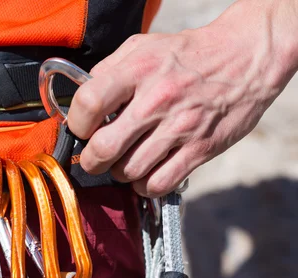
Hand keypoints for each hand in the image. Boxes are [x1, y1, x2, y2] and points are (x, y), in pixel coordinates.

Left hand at [67, 0, 297, 196]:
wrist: (247, 56)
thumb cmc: (188, 54)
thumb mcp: (143, 46)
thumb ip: (108, 70)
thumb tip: (81, 100)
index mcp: (138, 71)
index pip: (88, 104)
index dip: (76, 123)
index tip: (81, 129)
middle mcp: (157, 100)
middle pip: (104, 148)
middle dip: (91, 160)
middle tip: (95, 158)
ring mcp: (180, 127)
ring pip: (129, 171)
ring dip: (119, 173)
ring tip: (124, 162)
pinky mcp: (201, 149)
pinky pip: (159, 183)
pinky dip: (145, 186)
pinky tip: (146, 174)